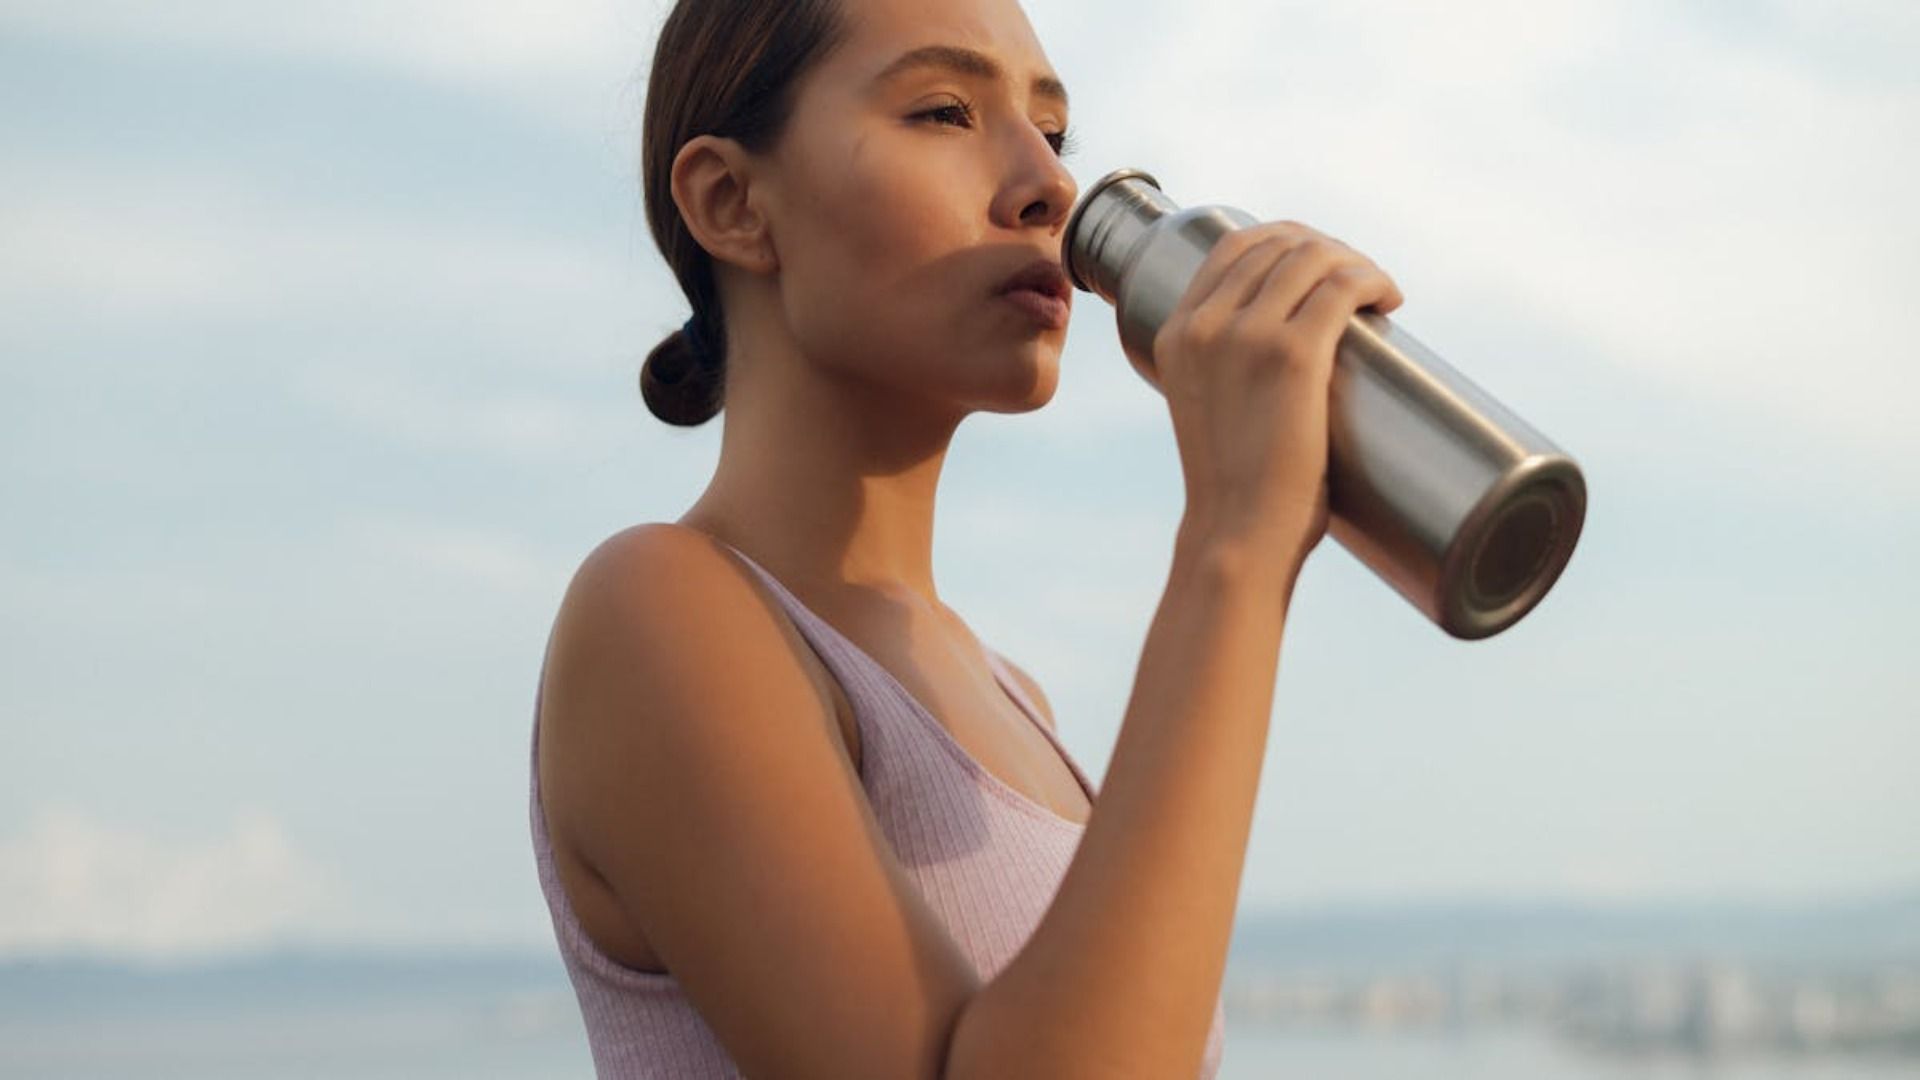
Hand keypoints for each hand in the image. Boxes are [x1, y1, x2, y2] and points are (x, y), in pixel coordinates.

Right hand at [1152, 221, 1403, 568]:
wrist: (1238, 532)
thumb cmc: (1236, 490)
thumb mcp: (1208, 410)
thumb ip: (1226, 375)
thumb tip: (1280, 361)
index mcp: (1176, 334)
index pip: (1233, 246)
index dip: (1287, 240)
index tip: (1321, 264)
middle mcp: (1205, 325)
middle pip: (1278, 245)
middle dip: (1328, 250)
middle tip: (1360, 284)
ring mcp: (1246, 336)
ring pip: (1314, 259)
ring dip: (1356, 262)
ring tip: (1379, 291)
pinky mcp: (1293, 355)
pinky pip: (1342, 287)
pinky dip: (1372, 279)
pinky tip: (1388, 296)